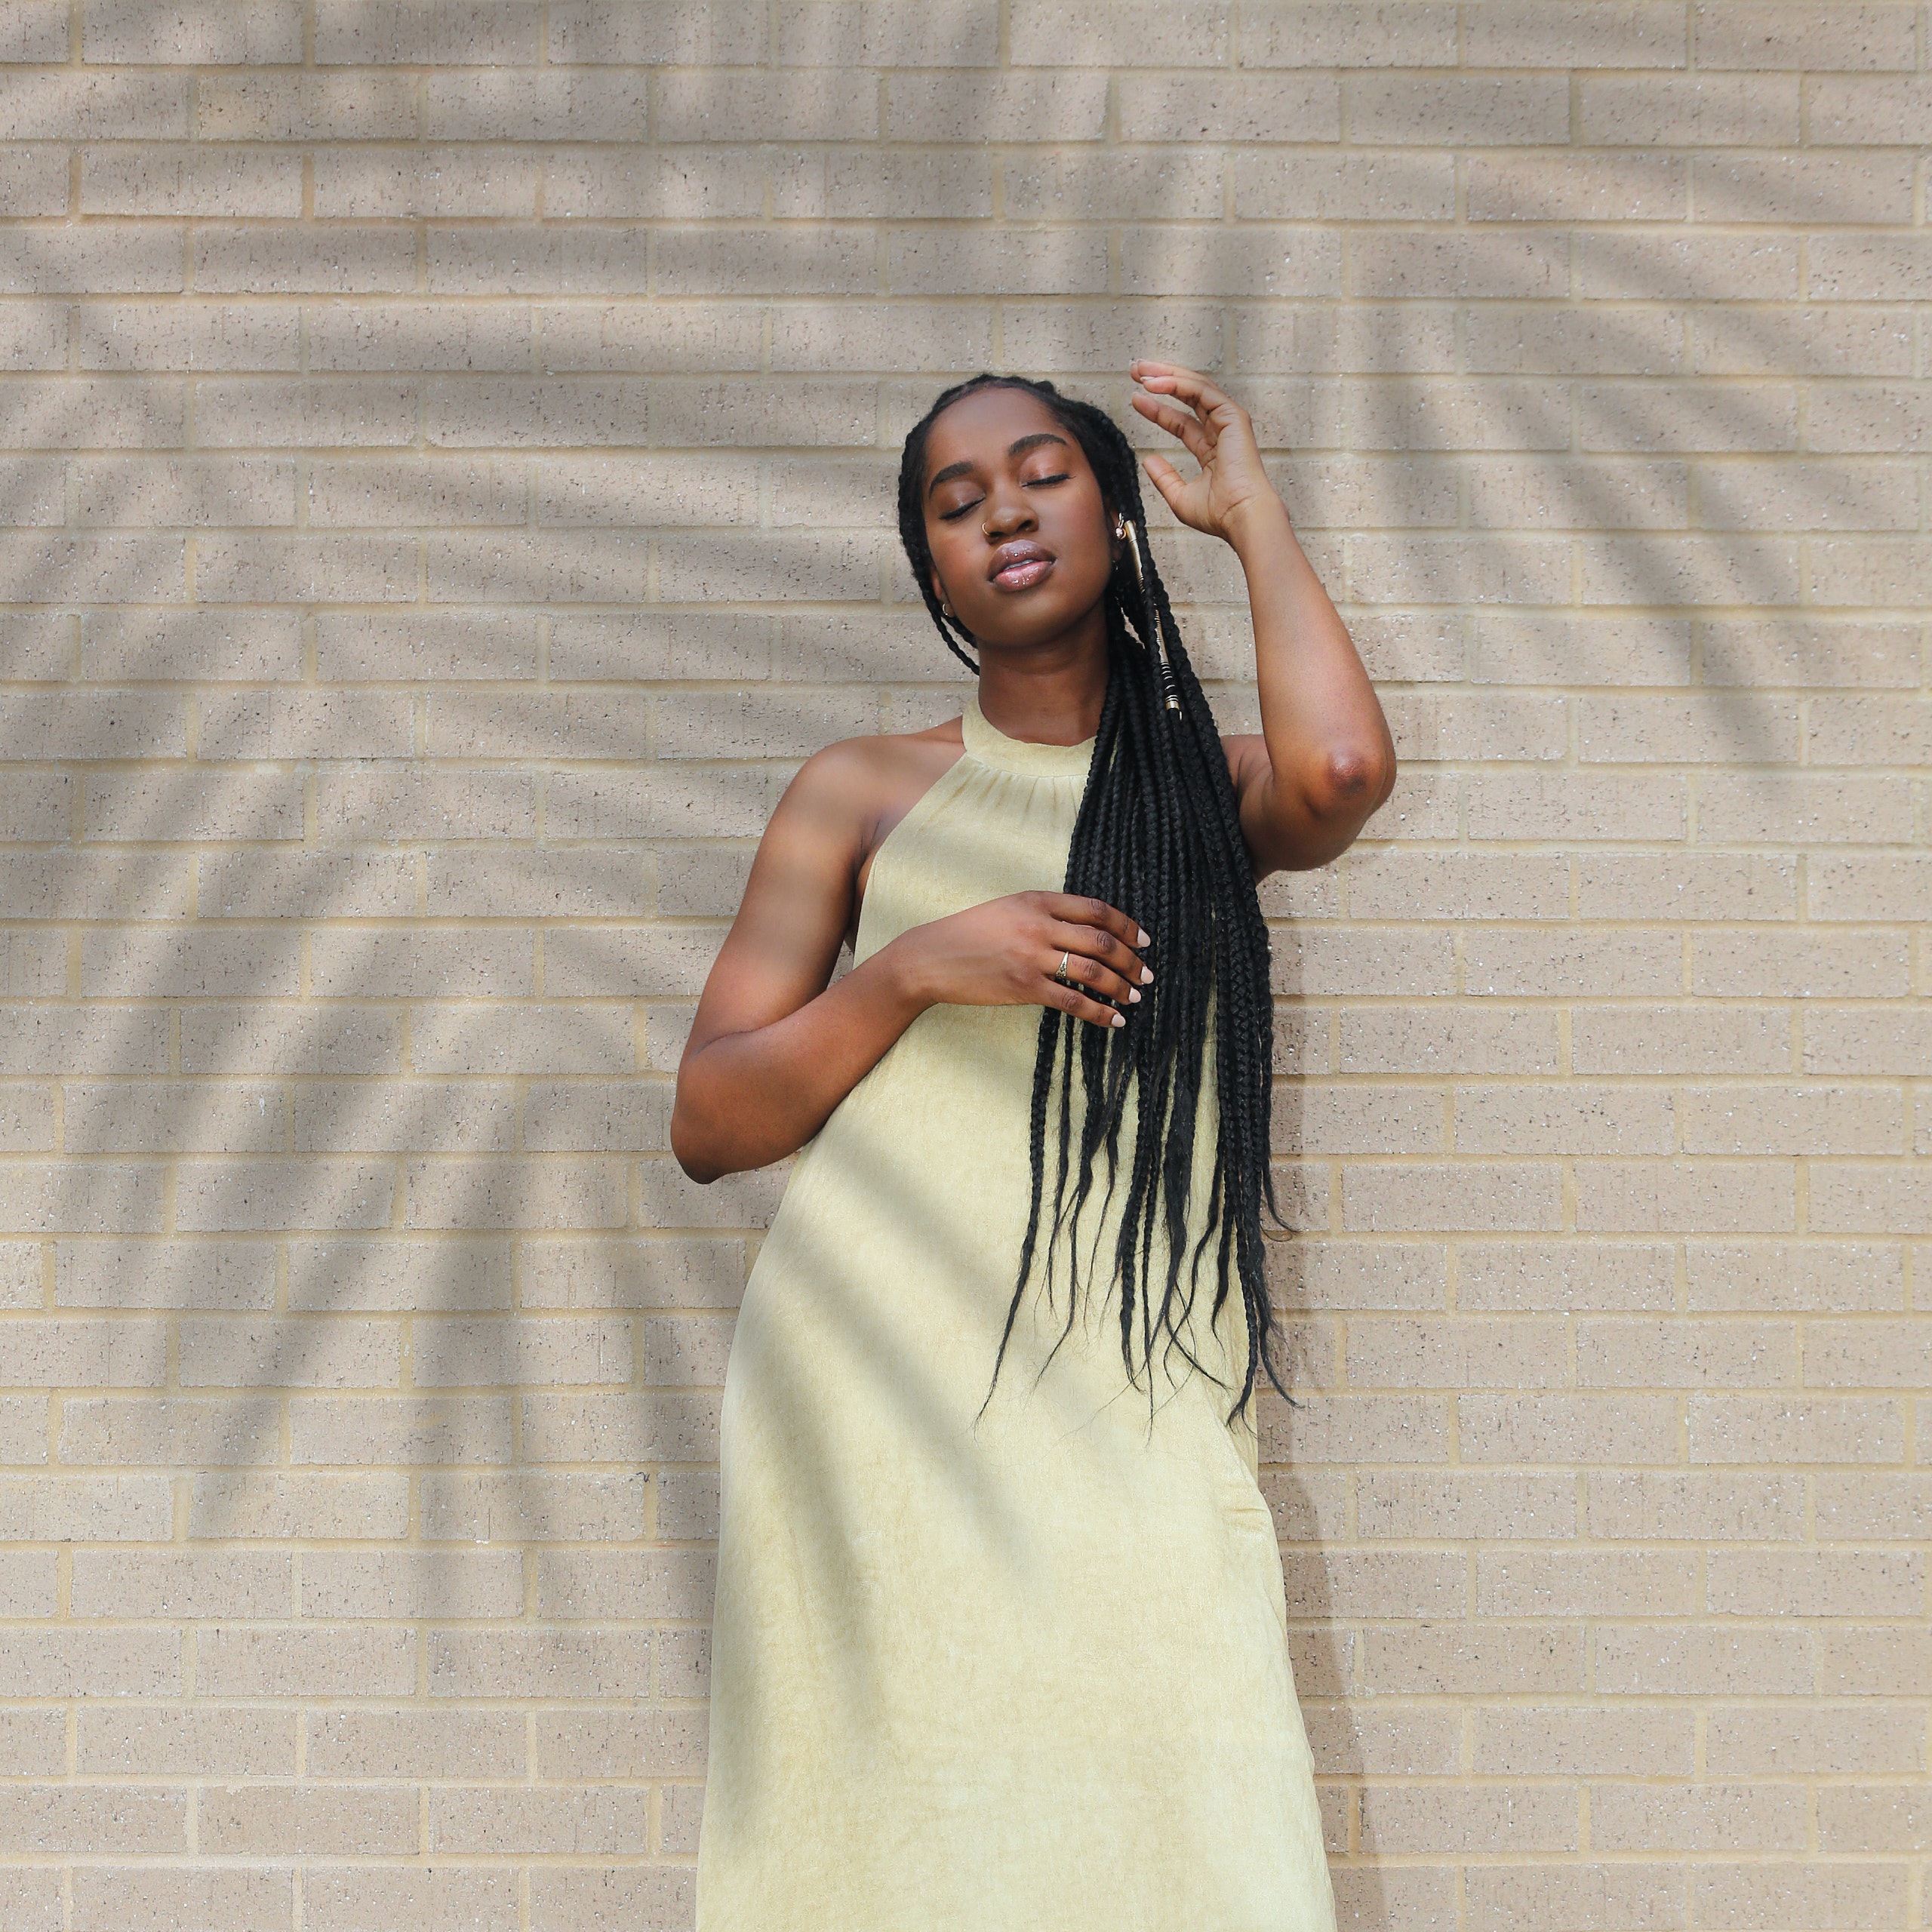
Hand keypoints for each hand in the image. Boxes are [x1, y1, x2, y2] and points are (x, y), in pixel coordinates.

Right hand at [891, 891, 1153, 1030]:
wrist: (931, 958)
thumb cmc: (969, 933)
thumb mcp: (1008, 909)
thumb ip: (1045, 913)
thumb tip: (1088, 929)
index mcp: (1037, 900)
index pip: (1096, 910)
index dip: (1126, 926)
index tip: (1144, 940)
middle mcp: (1038, 925)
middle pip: (1101, 941)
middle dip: (1131, 960)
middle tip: (1147, 974)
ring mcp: (1032, 957)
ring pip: (1092, 972)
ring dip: (1120, 986)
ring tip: (1135, 997)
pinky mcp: (1024, 988)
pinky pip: (1072, 1001)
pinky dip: (1099, 1013)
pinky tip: (1114, 1021)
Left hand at [1129, 360, 1285, 548]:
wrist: (1241, 516)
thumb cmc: (1219, 514)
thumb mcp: (1180, 497)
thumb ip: (1164, 478)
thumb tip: (1148, 461)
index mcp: (1211, 449)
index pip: (1181, 422)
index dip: (1158, 409)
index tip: (1136, 399)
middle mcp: (1220, 431)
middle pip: (1188, 396)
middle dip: (1162, 380)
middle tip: (1136, 371)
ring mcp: (1228, 421)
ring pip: (1195, 387)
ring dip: (1167, 375)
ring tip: (1140, 371)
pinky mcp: (1233, 416)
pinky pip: (1202, 390)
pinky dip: (1178, 383)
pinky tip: (1155, 383)